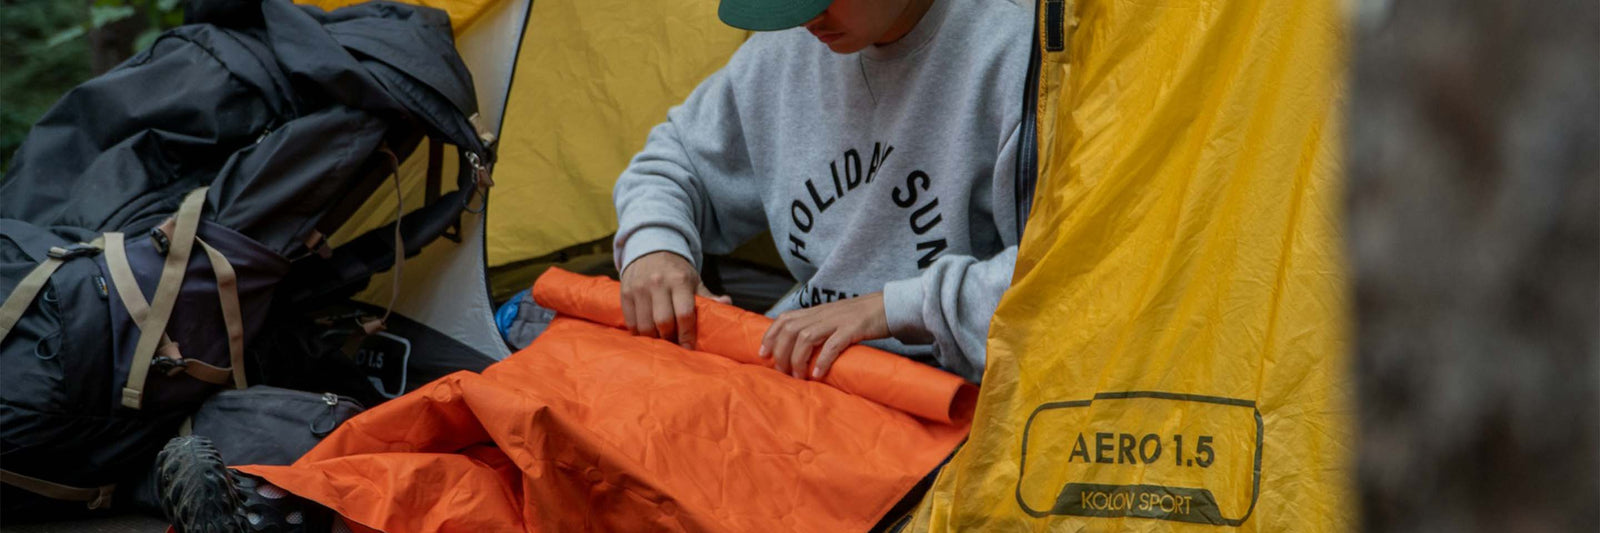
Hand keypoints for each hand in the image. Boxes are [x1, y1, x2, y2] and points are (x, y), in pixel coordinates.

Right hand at [620, 251, 730, 348]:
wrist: (649, 248)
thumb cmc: (675, 271)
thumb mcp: (693, 280)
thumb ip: (707, 295)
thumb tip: (726, 303)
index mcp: (679, 280)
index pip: (684, 314)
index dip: (687, 335)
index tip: (689, 347)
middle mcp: (657, 283)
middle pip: (663, 322)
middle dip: (670, 338)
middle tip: (674, 345)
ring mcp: (639, 288)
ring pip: (645, 325)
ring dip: (654, 338)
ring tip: (661, 341)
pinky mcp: (625, 293)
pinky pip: (631, 321)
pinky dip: (639, 332)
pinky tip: (647, 335)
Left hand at [760, 293, 889, 379]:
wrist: (888, 306)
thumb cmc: (859, 318)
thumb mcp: (832, 319)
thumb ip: (816, 329)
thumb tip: (797, 350)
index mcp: (816, 311)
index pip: (784, 318)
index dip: (770, 335)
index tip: (762, 354)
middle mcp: (822, 313)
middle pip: (790, 330)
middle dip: (781, 352)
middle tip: (783, 372)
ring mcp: (837, 320)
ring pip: (806, 337)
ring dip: (798, 359)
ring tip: (798, 376)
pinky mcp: (853, 328)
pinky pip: (832, 344)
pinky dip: (822, 360)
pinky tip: (818, 374)